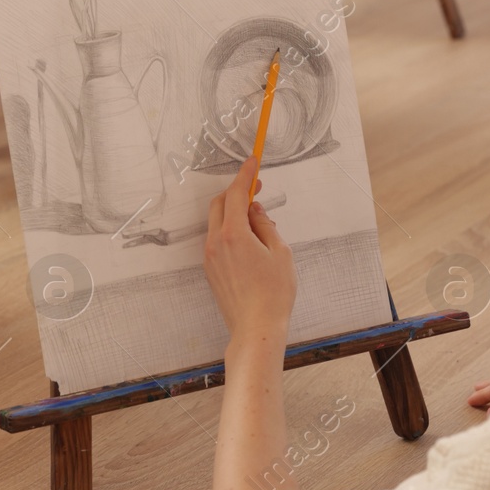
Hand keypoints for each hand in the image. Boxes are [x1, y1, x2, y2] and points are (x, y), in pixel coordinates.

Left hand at [203, 156, 296, 345]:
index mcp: (234, 234)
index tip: (252, 162)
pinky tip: (250, 241)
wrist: (256, 328)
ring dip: (233, 213)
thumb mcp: (280, 252)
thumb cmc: (273, 293)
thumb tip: (255, 211)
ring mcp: (210, 257)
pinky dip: (230, 231)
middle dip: (236, 192)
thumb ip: (266, 226)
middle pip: (220, 204)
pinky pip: (217, 240)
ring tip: (259, 222)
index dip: (245, 175)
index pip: (237, 194)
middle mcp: (216, 243)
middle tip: (256, 189)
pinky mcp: (211, 270)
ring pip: (217, 222)